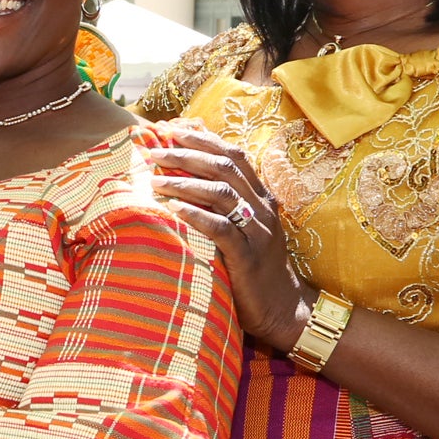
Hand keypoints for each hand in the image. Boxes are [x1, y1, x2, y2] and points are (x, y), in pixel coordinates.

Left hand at [145, 125, 316, 350]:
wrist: (284, 309)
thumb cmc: (254, 268)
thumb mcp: (243, 230)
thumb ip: (223, 206)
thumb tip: (186, 183)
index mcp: (261, 197)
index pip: (234, 155)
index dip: (204, 139)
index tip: (172, 129)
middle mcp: (262, 208)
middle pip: (225, 167)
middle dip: (187, 154)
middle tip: (155, 152)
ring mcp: (257, 231)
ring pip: (222, 193)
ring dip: (185, 182)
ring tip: (155, 180)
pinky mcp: (247, 256)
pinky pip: (221, 228)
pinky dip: (196, 215)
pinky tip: (172, 210)